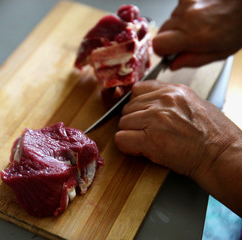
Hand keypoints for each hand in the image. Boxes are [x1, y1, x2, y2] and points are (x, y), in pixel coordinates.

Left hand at [114, 80, 241, 215]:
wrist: (222, 155)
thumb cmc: (213, 134)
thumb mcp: (193, 103)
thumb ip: (169, 99)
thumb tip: (147, 100)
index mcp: (173, 91)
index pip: (138, 90)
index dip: (138, 105)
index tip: (142, 114)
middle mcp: (163, 101)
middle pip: (128, 107)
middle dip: (134, 121)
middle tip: (147, 132)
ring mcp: (155, 119)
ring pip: (123, 123)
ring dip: (131, 134)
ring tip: (148, 141)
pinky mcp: (150, 140)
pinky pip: (121, 138)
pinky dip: (127, 146)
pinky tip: (141, 149)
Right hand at [153, 0, 241, 69]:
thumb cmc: (238, 25)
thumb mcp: (219, 53)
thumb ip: (193, 60)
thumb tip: (174, 64)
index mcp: (193, 36)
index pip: (158, 45)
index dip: (161, 51)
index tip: (168, 53)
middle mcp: (187, 18)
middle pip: (160, 32)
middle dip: (169, 39)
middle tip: (184, 42)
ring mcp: (186, 4)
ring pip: (169, 20)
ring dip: (178, 26)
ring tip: (196, 27)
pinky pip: (178, 9)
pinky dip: (184, 14)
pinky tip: (197, 16)